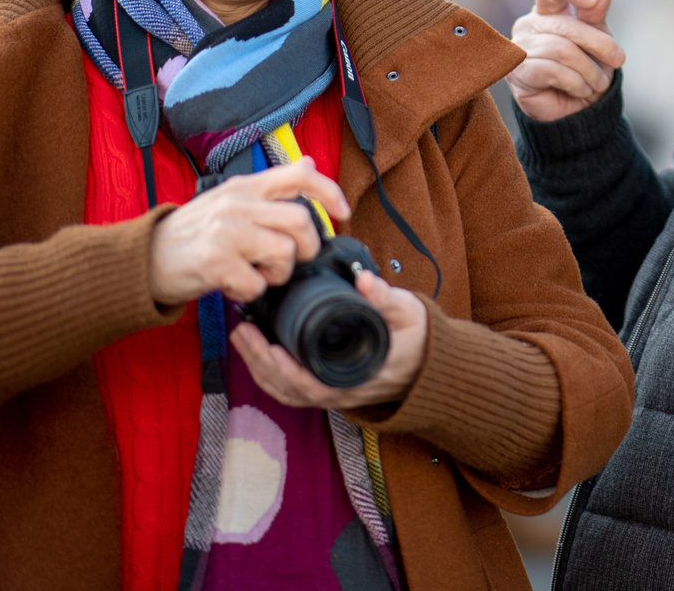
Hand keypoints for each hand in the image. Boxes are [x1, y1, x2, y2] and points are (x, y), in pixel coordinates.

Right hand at [148, 158, 350, 305]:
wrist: (145, 258)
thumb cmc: (192, 232)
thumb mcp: (230, 198)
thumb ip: (269, 187)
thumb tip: (308, 162)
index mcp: (245, 187)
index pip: (300, 175)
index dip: (330, 192)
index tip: (343, 212)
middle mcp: (238, 204)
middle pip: (301, 220)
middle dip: (308, 247)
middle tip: (292, 260)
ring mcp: (227, 232)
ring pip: (285, 252)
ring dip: (279, 273)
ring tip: (259, 275)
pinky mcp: (216, 262)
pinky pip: (258, 284)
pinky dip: (252, 292)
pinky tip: (236, 286)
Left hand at [229, 271, 429, 408]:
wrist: (431, 362)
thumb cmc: (419, 337)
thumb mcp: (408, 313)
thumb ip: (385, 298)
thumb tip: (363, 280)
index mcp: (361, 376)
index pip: (318, 385)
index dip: (291, 372)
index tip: (271, 348)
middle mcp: (344, 392)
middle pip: (292, 390)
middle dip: (262, 364)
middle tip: (244, 332)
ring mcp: (335, 394)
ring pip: (288, 392)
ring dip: (260, 369)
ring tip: (243, 337)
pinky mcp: (329, 389)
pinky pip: (292, 390)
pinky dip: (270, 375)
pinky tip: (257, 353)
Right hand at [507, 0, 626, 121]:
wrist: (576, 109)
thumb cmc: (586, 68)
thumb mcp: (598, 37)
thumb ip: (596, 12)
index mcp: (548, 10)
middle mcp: (529, 24)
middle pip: (566, 25)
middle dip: (599, 44)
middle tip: (618, 60)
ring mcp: (520, 48)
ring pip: (562, 50)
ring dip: (589, 70)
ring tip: (597, 82)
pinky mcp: (518, 72)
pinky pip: (552, 70)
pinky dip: (576, 82)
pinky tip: (580, 90)